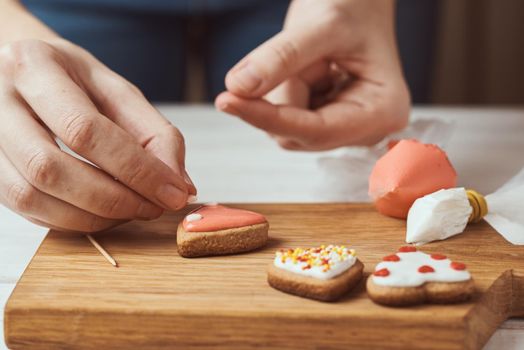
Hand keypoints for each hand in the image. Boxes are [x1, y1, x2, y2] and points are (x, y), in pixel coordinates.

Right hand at [0, 38, 194, 231]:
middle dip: (113, 199)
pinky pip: (25, 208)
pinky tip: (102, 213)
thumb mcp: (118, 90)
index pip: (85, 130)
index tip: (173, 193)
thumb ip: (155, 134)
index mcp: (35, 67)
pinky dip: (71, 220)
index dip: (135, 169)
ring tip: (132, 211)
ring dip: (92, 216)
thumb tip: (180, 185)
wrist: (23, 72)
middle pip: (50, 168)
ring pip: (31, 195)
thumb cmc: (73, 79)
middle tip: (153, 207)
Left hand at [216, 0, 409, 150]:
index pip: (315, 130)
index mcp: (382, 110)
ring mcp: (347, 129)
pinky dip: (284, 92)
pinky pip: (287, 119)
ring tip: (311, 59)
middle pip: (297, 133)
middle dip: (281, 95)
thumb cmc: (353, 6)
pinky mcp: (328, 124)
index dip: (267, 117)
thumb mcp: (322, 25)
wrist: (359, 2)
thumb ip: (281, 57)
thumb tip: (238, 87)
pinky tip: (306, 70)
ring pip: (287, 128)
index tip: (226, 100)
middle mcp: (368, 130)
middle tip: (293, 50)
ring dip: (283, 91)